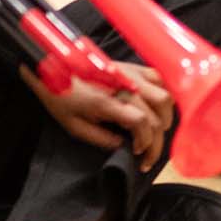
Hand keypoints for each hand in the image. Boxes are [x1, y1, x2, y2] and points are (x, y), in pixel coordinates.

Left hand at [25, 62, 174, 171]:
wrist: (55, 67)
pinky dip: (164, 96)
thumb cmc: (62, 97)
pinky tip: (157, 108)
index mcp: (108, 102)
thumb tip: (122, 145)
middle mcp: (126, 86)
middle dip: (157, 138)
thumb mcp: (74, 126)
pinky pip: (160, 80)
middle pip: (158, 114)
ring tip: (156, 131)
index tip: (137, 152)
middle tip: (149, 153)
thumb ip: (100, 138)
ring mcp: (132, 74)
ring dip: (165, 118)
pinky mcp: (133, 67)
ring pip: (165, 97)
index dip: (145, 142)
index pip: (142, 122)